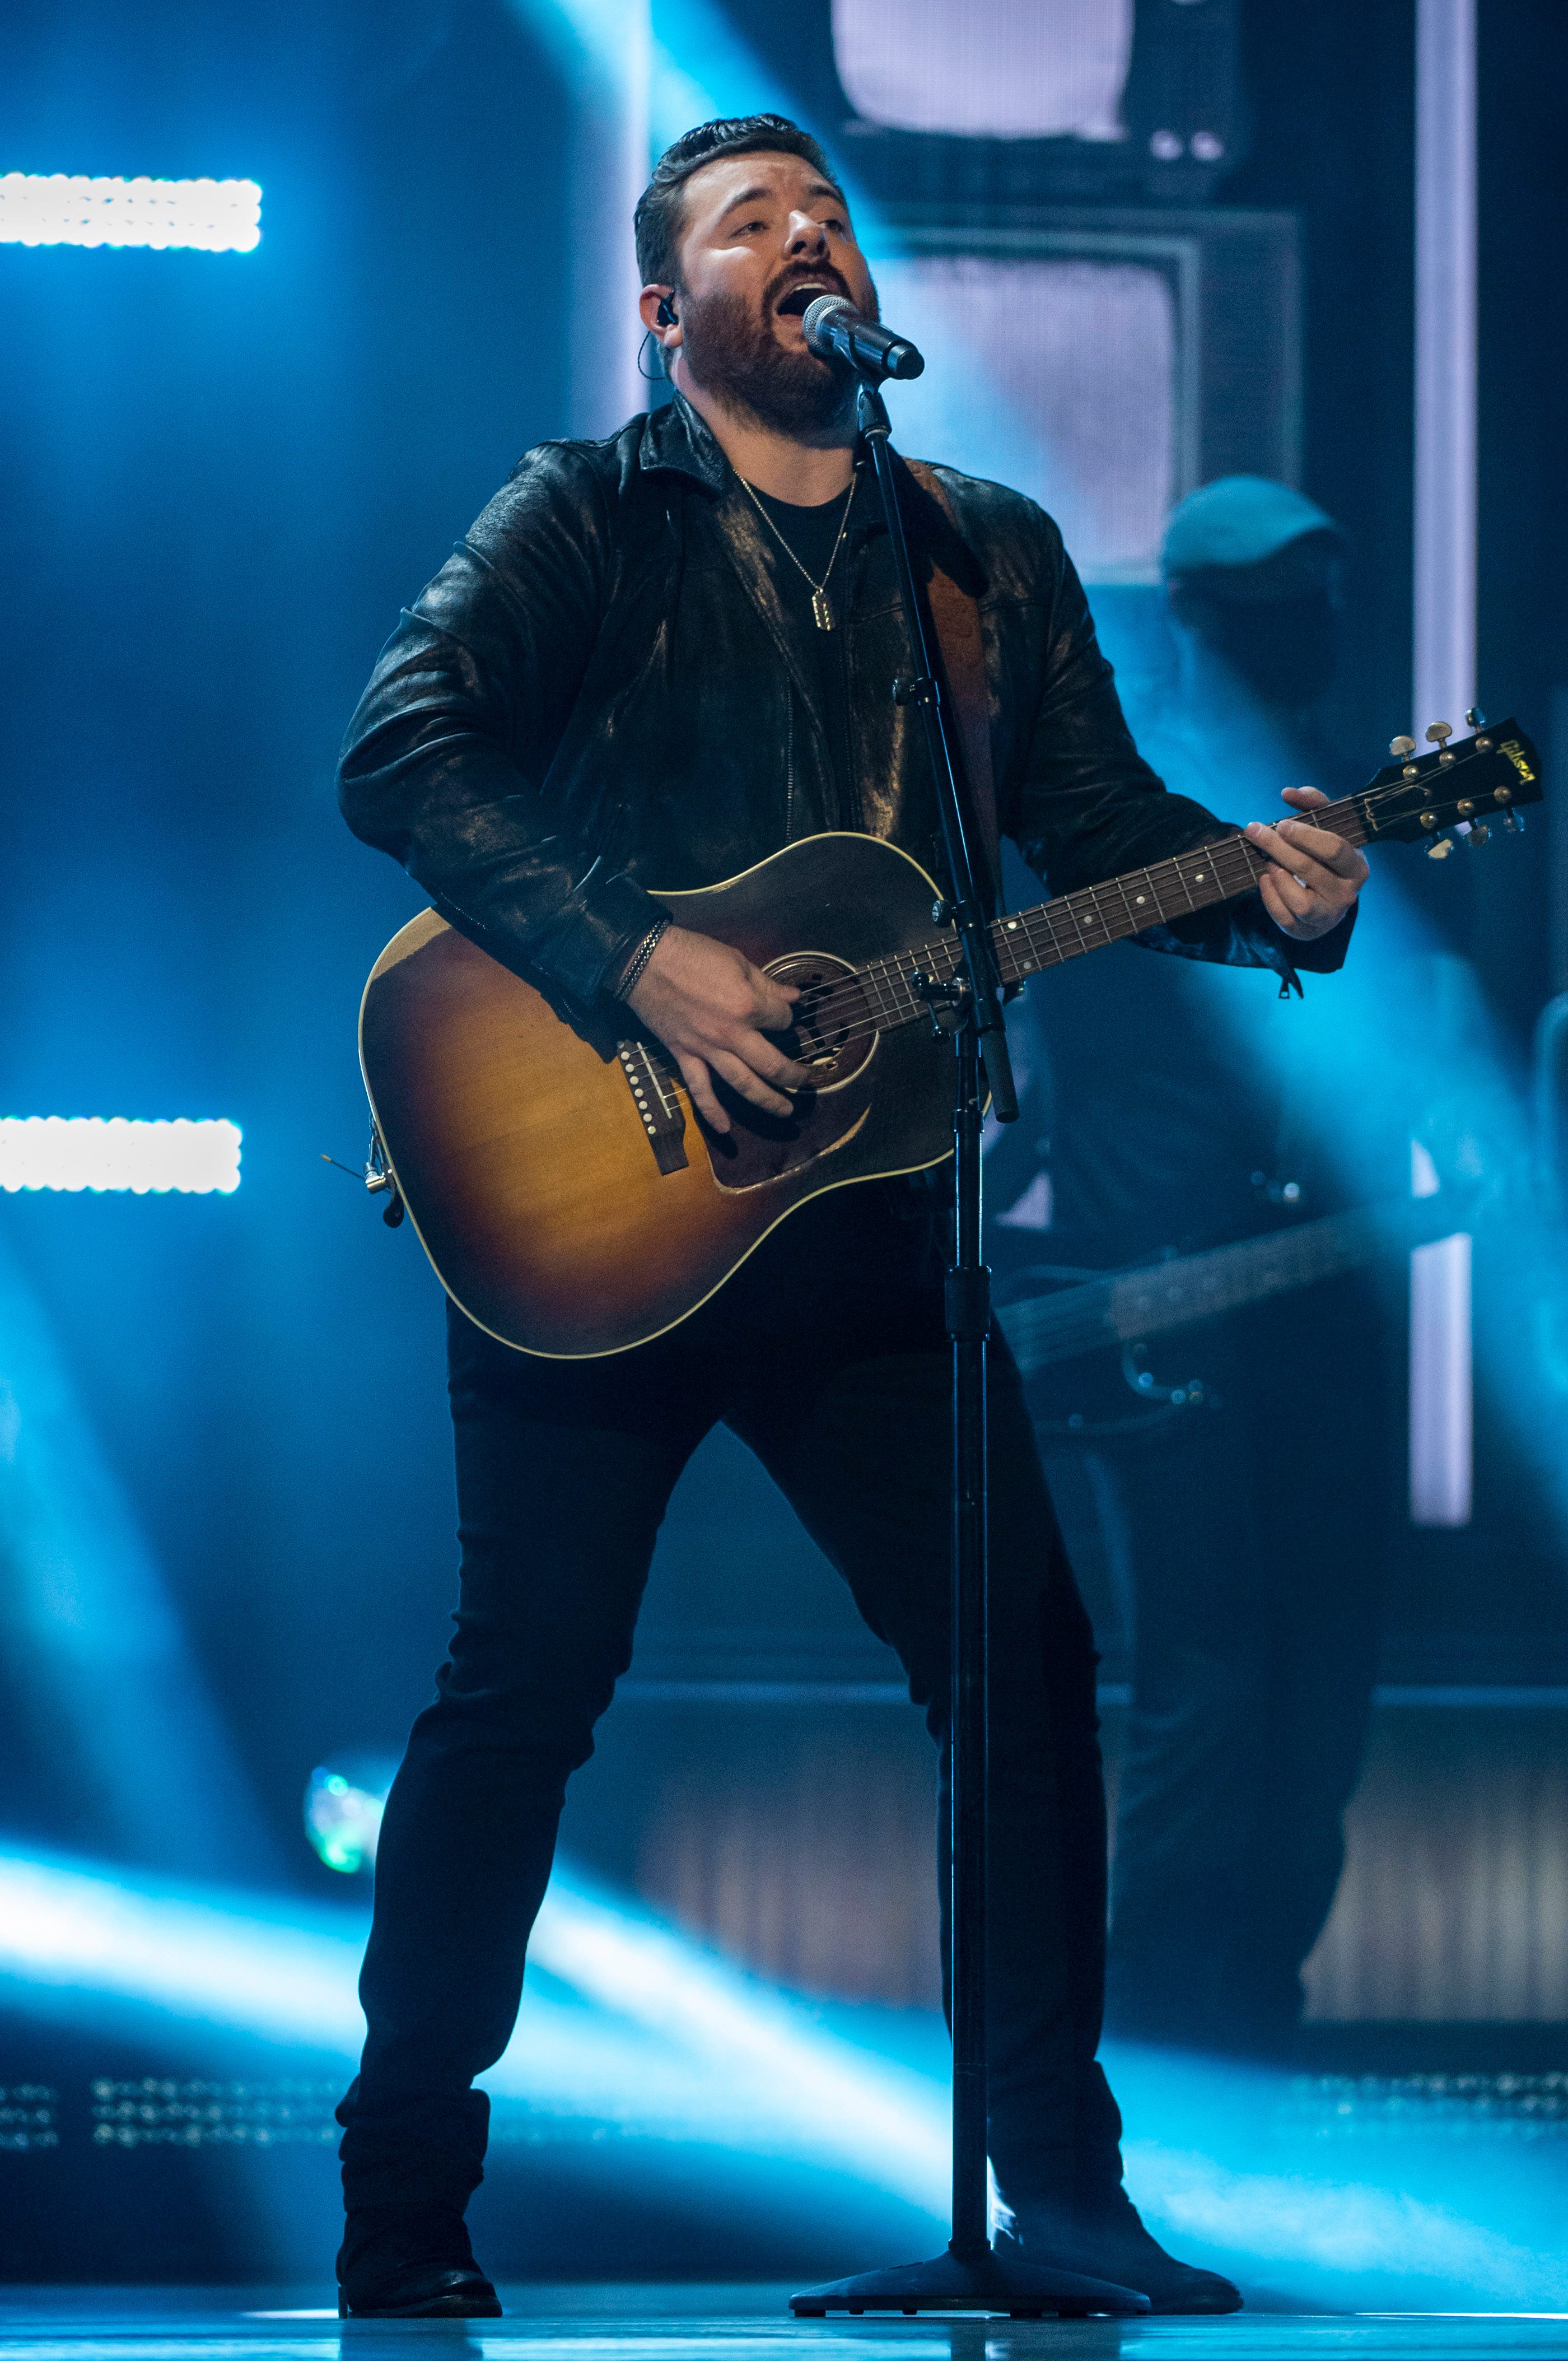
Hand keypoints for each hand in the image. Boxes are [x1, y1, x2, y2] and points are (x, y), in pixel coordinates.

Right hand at [628, 924, 813, 1132]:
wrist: (645, 961)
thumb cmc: (692, 954)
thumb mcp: (737, 960)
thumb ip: (767, 984)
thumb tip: (794, 997)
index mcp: (749, 1006)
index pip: (782, 1020)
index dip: (788, 1019)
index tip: (784, 1016)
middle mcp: (733, 1034)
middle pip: (773, 1064)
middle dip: (795, 1076)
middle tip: (807, 1082)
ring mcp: (707, 1049)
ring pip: (744, 1084)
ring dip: (768, 1101)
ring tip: (786, 1111)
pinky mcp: (684, 1056)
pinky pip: (699, 1089)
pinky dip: (711, 1111)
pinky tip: (725, 1129)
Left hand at [1245, 785, 1368, 941]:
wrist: (1328, 899)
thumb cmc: (1326, 857)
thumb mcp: (1327, 829)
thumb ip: (1314, 805)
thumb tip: (1289, 792)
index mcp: (1357, 867)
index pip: (1334, 849)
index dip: (1305, 836)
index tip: (1281, 824)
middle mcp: (1347, 894)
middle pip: (1310, 869)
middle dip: (1278, 848)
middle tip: (1255, 831)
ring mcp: (1328, 916)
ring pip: (1298, 900)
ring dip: (1277, 875)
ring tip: (1268, 860)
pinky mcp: (1307, 930)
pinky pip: (1283, 916)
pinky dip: (1269, 895)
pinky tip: (1265, 879)